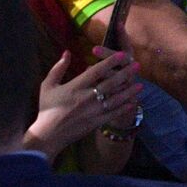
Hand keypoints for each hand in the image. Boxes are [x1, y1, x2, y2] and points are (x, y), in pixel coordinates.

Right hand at [25, 49, 142, 157]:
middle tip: (137, 65)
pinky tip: (133, 102)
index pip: (96, 71)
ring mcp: (93, 111)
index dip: (110, 62)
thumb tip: (67, 52)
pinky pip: (113, 113)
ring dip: (129, 91)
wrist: (48, 135)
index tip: (121, 54)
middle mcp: (87, 97)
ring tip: (140, 84)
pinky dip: (124, 108)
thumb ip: (58, 68)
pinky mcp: (96, 122)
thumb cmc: (47, 108)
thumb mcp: (48, 86)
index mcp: (76, 87)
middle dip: (125, 73)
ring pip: (115, 99)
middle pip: (110, 83)